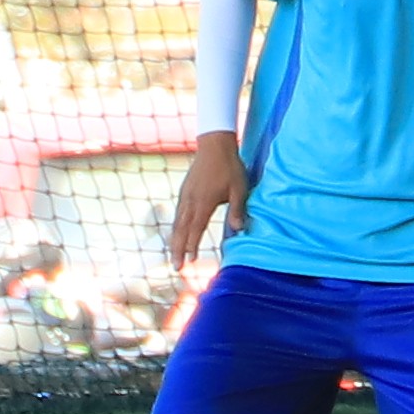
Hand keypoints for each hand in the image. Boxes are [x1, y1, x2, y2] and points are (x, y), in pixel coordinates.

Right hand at [165, 130, 245, 266]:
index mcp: (203, 203)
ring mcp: (185, 196)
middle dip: (178, 250)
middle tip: (176, 267)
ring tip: (173, 255)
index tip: (190, 262)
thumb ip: (237, 210)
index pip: (195, 229)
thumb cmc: (230, 167)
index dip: (192, 247)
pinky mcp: (184, 191)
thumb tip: (239, 230)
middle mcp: (190, 201)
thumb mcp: (239, 188)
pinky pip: (178, 214)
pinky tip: (177, 233)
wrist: (214, 145)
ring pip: (177, 223)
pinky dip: (176, 227)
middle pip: (181, 230)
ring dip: (175, 240)